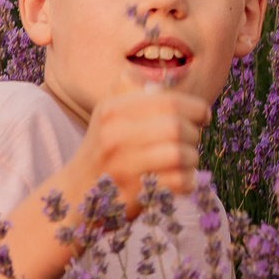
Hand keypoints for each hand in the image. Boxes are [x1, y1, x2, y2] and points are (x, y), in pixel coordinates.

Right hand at [77, 83, 210, 210]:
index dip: (196, 108)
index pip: (170, 102)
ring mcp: (124, 167)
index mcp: (113, 111)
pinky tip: (179, 179)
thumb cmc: (103, 146)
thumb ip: (130, 86)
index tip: (202, 116)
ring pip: (181, 155)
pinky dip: (187, 181)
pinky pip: (179, 182)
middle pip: (177, 127)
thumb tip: (160, 85)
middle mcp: (115, 136)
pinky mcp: (134, 194)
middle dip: (194, 134)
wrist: (76, 193)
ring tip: (185, 160)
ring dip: (192, 158)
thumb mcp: (107, 110)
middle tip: (191, 140)